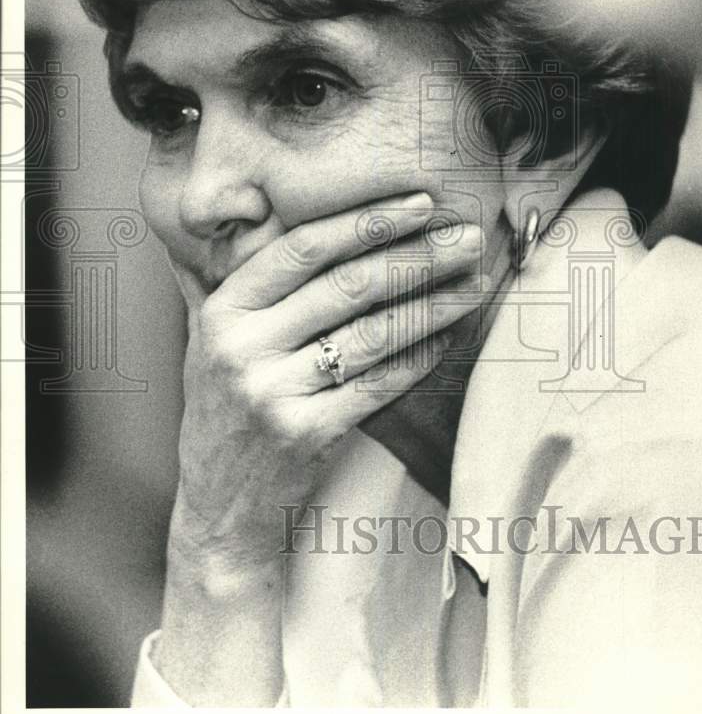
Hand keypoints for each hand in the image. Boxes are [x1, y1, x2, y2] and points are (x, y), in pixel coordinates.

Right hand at [166, 192, 483, 572]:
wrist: (219, 510)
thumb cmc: (226, 413)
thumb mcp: (214, 341)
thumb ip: (250, 286)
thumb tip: (293, 220)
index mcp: (223, 310)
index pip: (304, 247)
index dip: (367, 220)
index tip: (420, 203)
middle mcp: (242, 346)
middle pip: (349, 284)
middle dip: (419, 255)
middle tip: (469, 237)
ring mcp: (272, 393)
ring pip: (373, 332)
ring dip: (434, 303)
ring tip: (475, 283)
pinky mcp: (305, 434)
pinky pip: (378, 383)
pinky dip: (419, 357)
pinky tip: (448, 336)